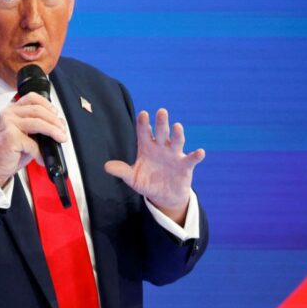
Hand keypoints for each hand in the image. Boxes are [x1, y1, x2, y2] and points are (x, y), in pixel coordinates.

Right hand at [0, 92, 67, 186]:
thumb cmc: (11, 151)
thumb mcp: (28, 135)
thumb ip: (41, 126)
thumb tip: (59, 123)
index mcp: (13, 110)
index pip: (32, 98)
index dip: (47, 104)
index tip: (56, 114)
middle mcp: (9, 113)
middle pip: (38, 110)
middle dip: (55, 121)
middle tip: (63, 131)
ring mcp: (8, 123)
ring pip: (38, 123)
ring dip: (53, 131)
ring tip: (60, 139)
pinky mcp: (10, 136)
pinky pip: (32, 143)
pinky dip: (40, 152)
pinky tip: (42, 158)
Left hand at [105, 109, 204, 223]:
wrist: (164, 196)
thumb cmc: (147, 182)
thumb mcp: (132, 178)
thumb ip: (122, 171)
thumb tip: (106, 166)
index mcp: (147, 147)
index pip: (144, 133)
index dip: (143, 124)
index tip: (143, 114)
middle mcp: (161, 147)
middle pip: (161, 132)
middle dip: (161, 123)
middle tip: (161, 111)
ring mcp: (174, 155)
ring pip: (176, 141)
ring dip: (177, 134)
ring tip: (177, 126)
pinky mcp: (185, 166)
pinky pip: (191, 159)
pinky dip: (196, 156)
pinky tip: (200, 152)